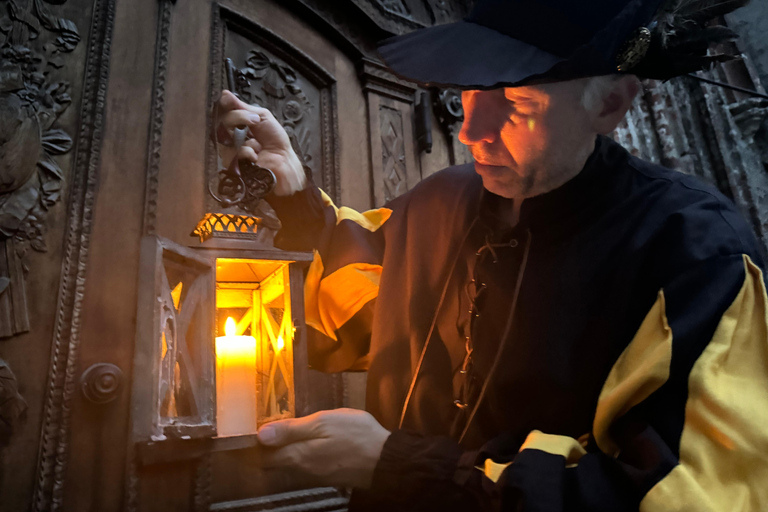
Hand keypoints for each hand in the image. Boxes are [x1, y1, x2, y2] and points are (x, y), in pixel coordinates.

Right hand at [214, 90, 305, 195]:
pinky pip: (230, 154)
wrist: (284, 161)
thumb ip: (243, 107)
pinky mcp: (232, 165)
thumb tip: (225, 94)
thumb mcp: (262, 117)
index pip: (222, 113)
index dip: (223, 106)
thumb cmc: (276, 142)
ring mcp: (230, 151)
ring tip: (256, 143)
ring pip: (222, 139)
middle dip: (236, 118)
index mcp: (237, 125)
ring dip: (242, 137)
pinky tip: (255, 155)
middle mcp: (231, 137)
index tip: (228, 100)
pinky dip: (245, 152)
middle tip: (253, 120)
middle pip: (219, 123)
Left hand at [256, 408, 390, 488]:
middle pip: (274, 462)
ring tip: (278, 432)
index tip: (244, 433)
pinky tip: (303, 441)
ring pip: (289, 463)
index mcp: (297, 456)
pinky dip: (298, 453)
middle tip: (259, 429)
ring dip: (281, 451)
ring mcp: (315, 473)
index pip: (263, 457)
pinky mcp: (328, 474)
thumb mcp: (323, 423)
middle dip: (265, 449)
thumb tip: (260, 435)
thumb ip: (291, 429)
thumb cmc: (355, 435)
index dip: (252, 446)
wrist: (385, 459)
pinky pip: (304, 464)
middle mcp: (302, 469)